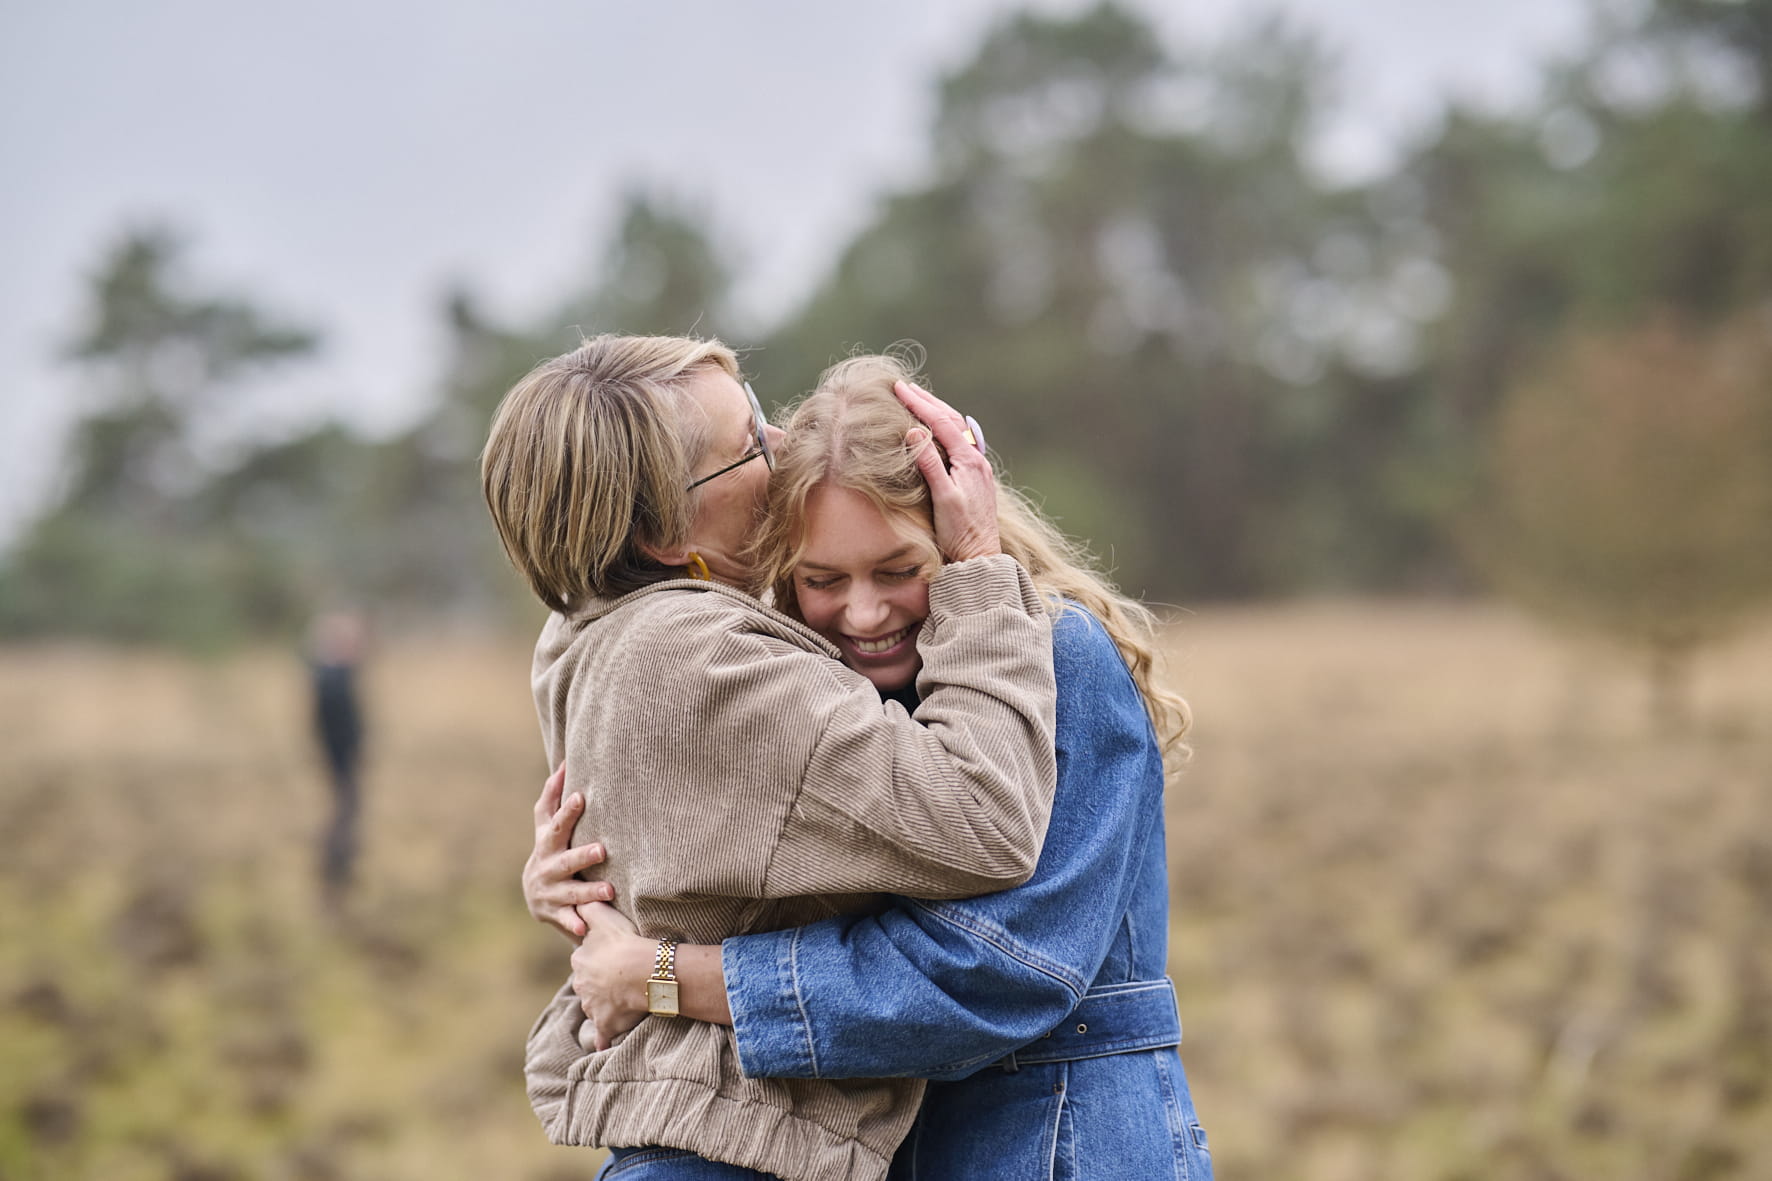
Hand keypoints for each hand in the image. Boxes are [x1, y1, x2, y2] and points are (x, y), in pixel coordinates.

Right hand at [523, 765, 614, 938]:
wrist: (535, 896)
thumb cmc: (549, 851)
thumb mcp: (546, 827)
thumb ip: (553, 798)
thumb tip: (564, 762)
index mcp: (547, 843)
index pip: (554, 824)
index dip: (566, 810)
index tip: (581, 796)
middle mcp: (546, 867)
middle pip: (564, 860)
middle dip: (582, 855)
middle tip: (602, 850)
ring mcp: (549, 892)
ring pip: (570, 892)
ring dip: (588, 892)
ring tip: (609, 891)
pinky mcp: (554, 914)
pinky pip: (565, 921)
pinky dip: (573, 924)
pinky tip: (584, 930)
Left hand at [570, 902, 654, 1049]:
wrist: (640, 971)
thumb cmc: (624, 942)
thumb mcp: (602, 916)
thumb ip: (588, 908)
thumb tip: (578, 902)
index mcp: (580, 962)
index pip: (586, 962)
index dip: (600, 960)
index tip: (614, 959)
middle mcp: (581, 986)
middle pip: (589, 986)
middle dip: (600, 985)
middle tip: (621, 980)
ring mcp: (593, 1007)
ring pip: (596, 1007)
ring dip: (606, 1006)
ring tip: (625, 1001)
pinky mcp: (605, 1024)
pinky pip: (603, 1035)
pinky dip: (603, 1039)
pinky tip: (605, 1043)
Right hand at [894, 380, 999, 561]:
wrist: (978, 556)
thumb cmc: (960, 532)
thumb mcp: (942, 498)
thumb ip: (930, 464)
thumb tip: (915, 430)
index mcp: (969, 461)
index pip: (942, 422)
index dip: (920, 403)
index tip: (900, 388)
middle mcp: (976, 460)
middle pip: (952, 420)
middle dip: (928, 401)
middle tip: (906, 386)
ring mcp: (976, 468)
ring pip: (956, 430)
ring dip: (937, 412)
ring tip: (919, 399)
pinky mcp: (973, 478)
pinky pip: (958, 443)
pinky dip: (943, 429)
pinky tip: (935, 430)